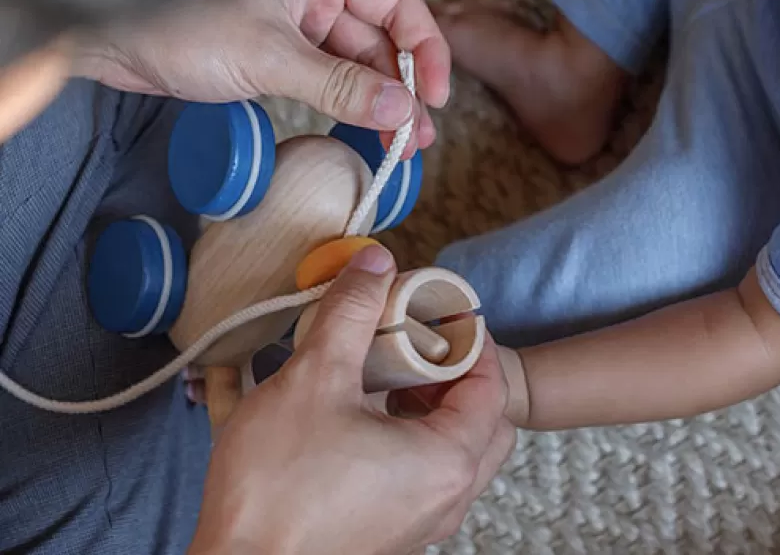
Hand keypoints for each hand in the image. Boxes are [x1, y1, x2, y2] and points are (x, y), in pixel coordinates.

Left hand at [74, 0, 450, 152]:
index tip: (436, 98)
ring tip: (398, 146)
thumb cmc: (180, 22)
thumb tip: (403, 112)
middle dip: (401, 88)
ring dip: (376, 102)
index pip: (399, 3)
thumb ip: (341, 85)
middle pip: (380, 39)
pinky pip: (325, 77)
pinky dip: (344, 104)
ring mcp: (294, 20)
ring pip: (354, 63)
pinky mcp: (273, 49)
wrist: (105, 37)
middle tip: (417, 139)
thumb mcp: (271, 58)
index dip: (426, 50)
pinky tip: (360, 131)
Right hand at [188, 246, 515, 554]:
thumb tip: (376, 263)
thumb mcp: (316, 378)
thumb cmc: (276, 486)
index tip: (439, 309)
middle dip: (456, 372)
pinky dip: (408, 435)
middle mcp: (445, 498)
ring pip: (453, 450)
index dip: (469, 337)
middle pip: (483, 420)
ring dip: (431, 404)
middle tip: (419, 340)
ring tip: (386, 371)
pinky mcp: (387, 532)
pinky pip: (421, 474)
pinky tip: (360, 413)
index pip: (491, 384)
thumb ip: (352, 312)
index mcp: (446, 460)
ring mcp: (418, 522)